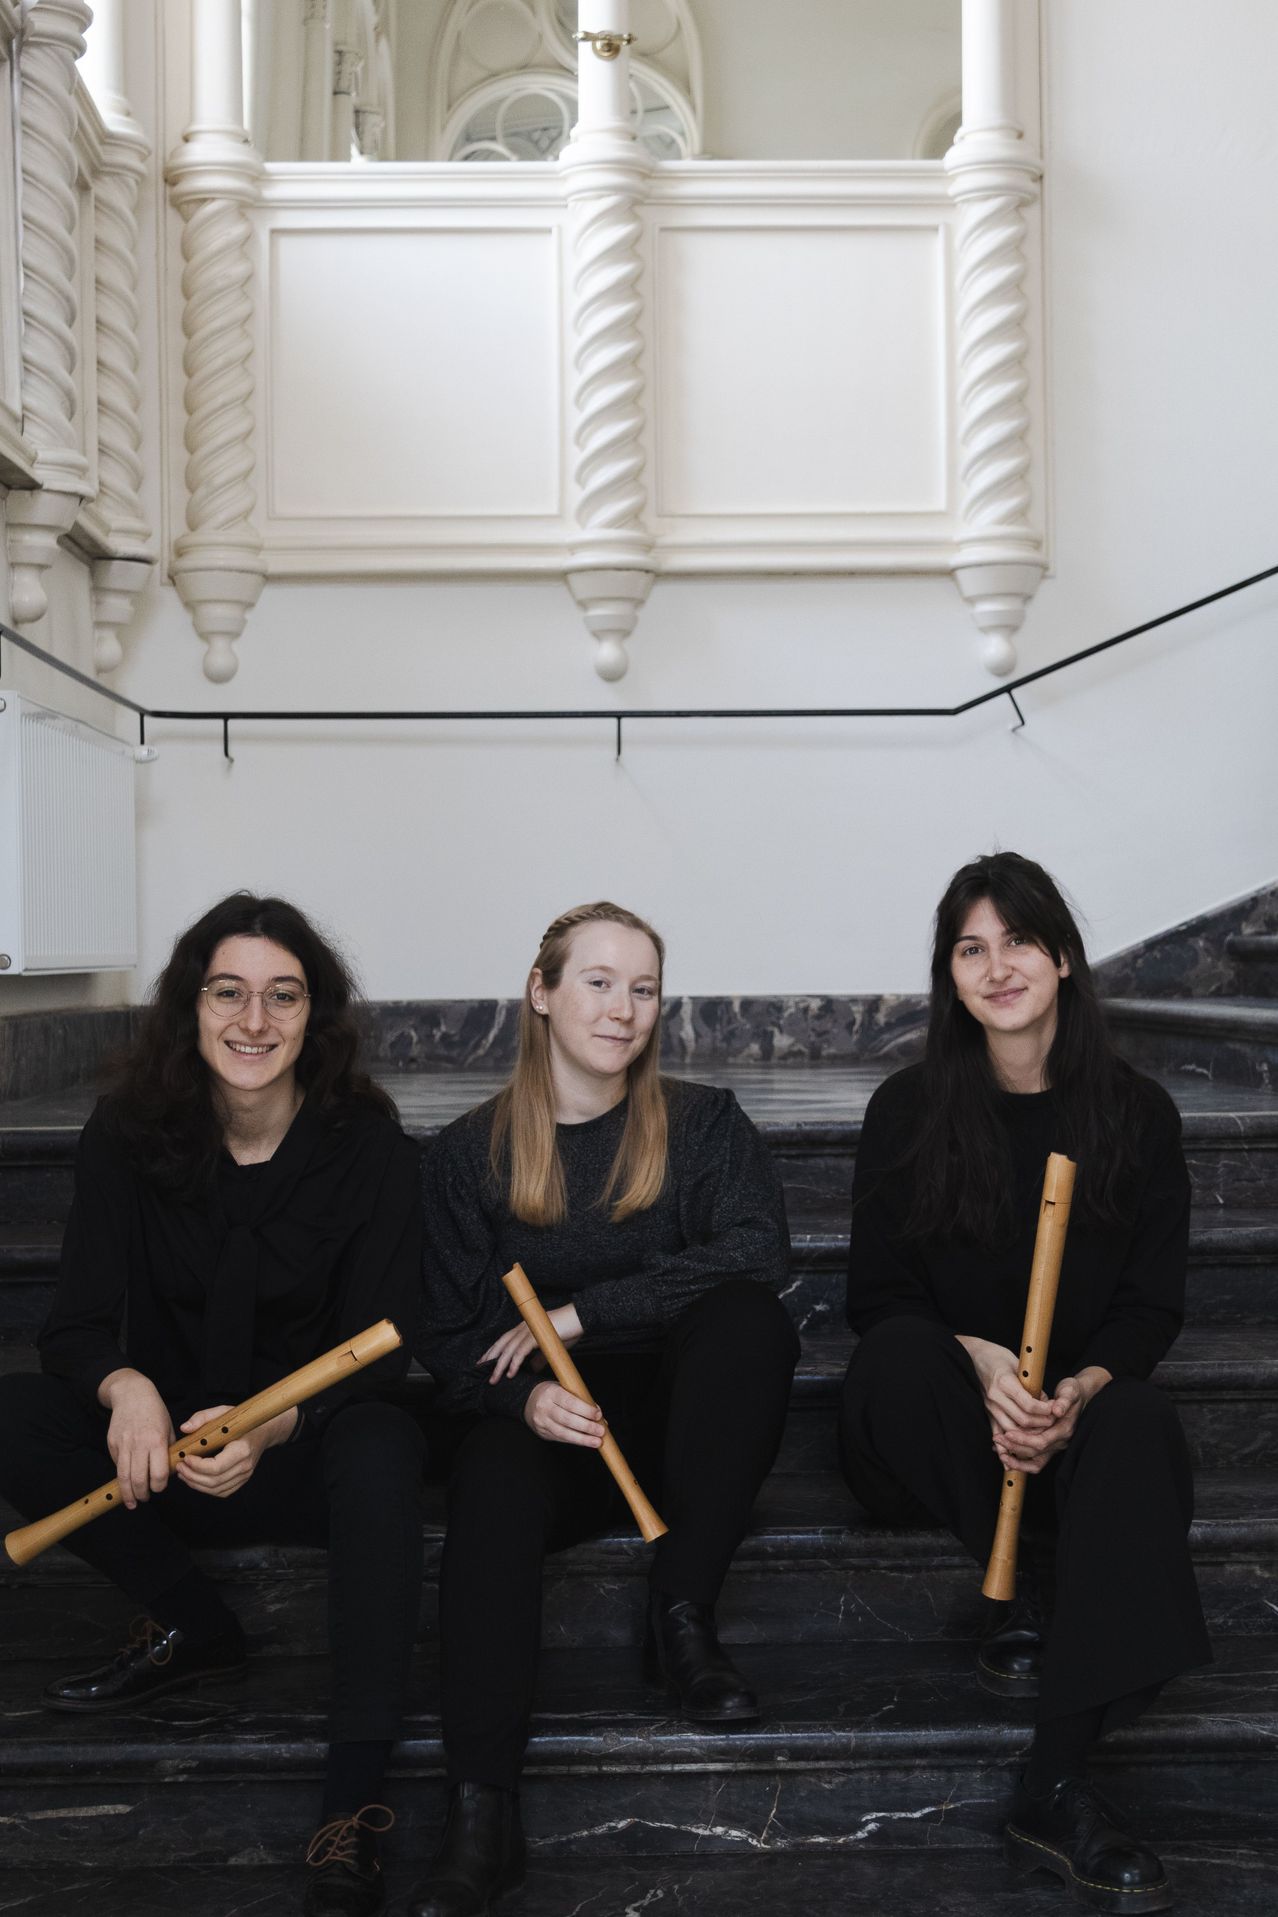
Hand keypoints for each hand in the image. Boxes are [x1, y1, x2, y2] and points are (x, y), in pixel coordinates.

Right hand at [98, 1369, 174, 1508]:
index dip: (159, 1486)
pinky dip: (122, 1476)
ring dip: (127, 1493)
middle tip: (145, 1499)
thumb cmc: (155, 1411)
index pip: (158, 1473)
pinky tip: (126, 1481)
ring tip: (131, 1502)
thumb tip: (168, 1472)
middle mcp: (139, 1444)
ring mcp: (123, 1444)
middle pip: (138, 1479)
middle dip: (142, 1494)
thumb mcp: (168, 1428)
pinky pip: (117, 1465)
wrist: (132, 1394)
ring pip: (123, 1477)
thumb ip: (168, 1450)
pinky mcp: (112, 1444)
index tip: (160, 1488)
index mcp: (157, 1440)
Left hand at [173, 1405, 297, 1498]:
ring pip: (216, 1489)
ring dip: (196, 1484)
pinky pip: (222, 1492)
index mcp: (242, 1449)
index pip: (216, 1467)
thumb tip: (184, 1428)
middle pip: (214, 1481)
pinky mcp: (241, 1480)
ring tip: (183, 1474)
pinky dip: (206, 1489)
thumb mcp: (223, 1412)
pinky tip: (195, 1480)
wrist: (263, 1431)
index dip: (197, 1466)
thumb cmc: (243, 1422)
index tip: (185, 1457)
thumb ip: (202, 1417)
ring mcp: (245, 1475)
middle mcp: (245, 1466)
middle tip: (179, 1467)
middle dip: (192, 1476)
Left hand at [481, 1304, 582, 1382]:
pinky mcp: (536, 1335)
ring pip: (509, 1349)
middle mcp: (524, 1326)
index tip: (484, 1362)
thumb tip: (532, 1370)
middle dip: (491, 1358)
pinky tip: (511, 1374)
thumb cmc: (568, 1331)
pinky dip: (514, 1363)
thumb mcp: (551, 1347)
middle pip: (502, 1343)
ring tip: (494, 1379)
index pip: (505, 1339)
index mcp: (525, 1327)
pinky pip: (521, 1351)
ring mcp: (529, 1329)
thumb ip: (540, 1358)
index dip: (493, 1351)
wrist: (581, 1319)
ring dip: (500, 1366)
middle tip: (481, 1371)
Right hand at [523, 1381, 604, 1447]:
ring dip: (582, 1439)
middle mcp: (544, 1407)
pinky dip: (575, 1440)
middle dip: (586, 1426)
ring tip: (596, 1441)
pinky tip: (586, 1441)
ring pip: (563, 1433)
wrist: (529, 1401)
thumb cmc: (553, 1393)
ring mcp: (542, 1422)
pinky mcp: (543, 1433)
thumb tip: (599, 1417)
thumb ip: (581, 1400)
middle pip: (567, 1419)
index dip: (585, 1410)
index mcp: (551, 1392)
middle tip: (600, 1431)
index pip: (569, 1402)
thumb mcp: (564, 1389)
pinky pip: (561, 1438)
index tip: (598, 1415)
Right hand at [956, 1336, 1056, 1442]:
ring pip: (1012, 1430)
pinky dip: (1010, 1439)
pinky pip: (998, 1431)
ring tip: (1040, 1427)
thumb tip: (1044, 1400)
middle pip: (1022, 1420)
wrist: (973, 1357)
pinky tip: (1020, 1440)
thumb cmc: (997, 1356)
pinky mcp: (986, 1412)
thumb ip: (1030, 1383)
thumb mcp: (1018, 1363)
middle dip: (1041, 1423)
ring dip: (1028, 1432)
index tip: (1054, 1407)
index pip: (1028, 1404)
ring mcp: (989, 1406)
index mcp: (1004, 1382)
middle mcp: (995, 1397)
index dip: (1045, 1410)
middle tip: (1052, 1419)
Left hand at [993, 1368, 1111, 1474]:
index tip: (1007, 1433)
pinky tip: (1006, 1454)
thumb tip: (1057, 1410)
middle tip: (997, 1439)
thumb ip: (1064, 1400)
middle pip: (1035, 1453)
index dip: (1024, 1440)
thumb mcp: (1069, 1391)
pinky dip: (1020, 1461)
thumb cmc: (1071, 1392)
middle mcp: (1061, 1441)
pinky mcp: (1050, 1446)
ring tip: (998, 1449)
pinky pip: (1035, 1461)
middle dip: (1015, 1448)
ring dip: (1016, 1458)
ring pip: (1034, 1460)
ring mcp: (1055, 1446)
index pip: (1042, 1441)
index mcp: (1065, 1429)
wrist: (1078, 1396)